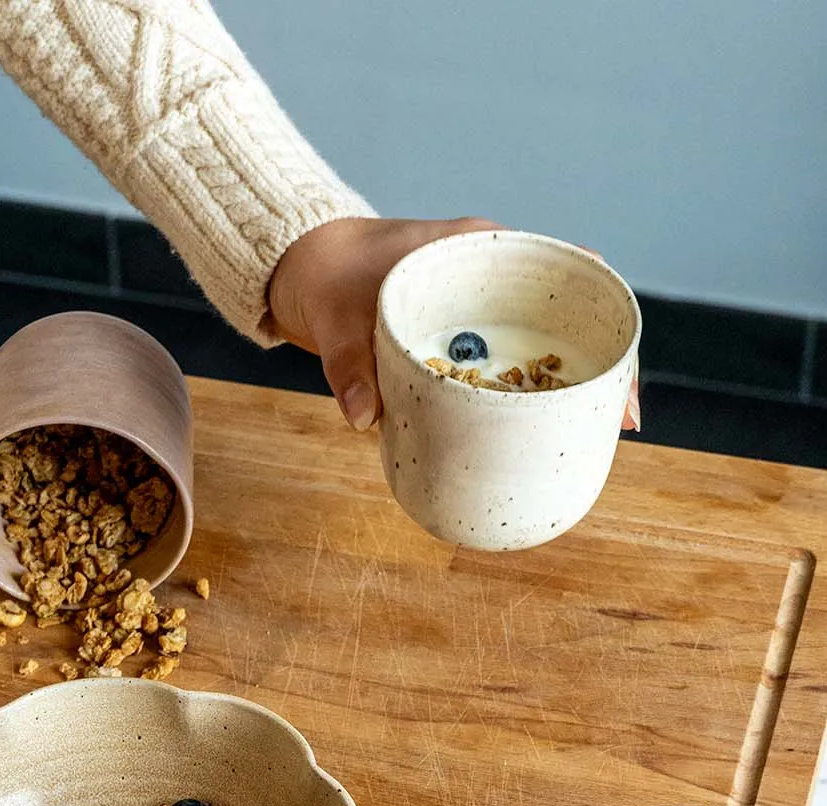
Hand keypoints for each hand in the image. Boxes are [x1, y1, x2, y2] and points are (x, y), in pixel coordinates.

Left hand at [268, 218, 639, 432]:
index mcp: (477, 250)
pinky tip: (539, 439)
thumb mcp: (336, 317)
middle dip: (599, 365)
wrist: (301, 271)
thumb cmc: (327, 276)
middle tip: (619, 419)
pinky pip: (504, 373)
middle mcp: (489, 280)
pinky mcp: (461, 346)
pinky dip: (524, 401)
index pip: (564, 270)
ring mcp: (477, 315)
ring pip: (539, 350)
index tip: (620, 360)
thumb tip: (363, 418)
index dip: (602, 314)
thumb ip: (348, 366)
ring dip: (566, 389)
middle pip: (565, 319)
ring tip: (595, 434)